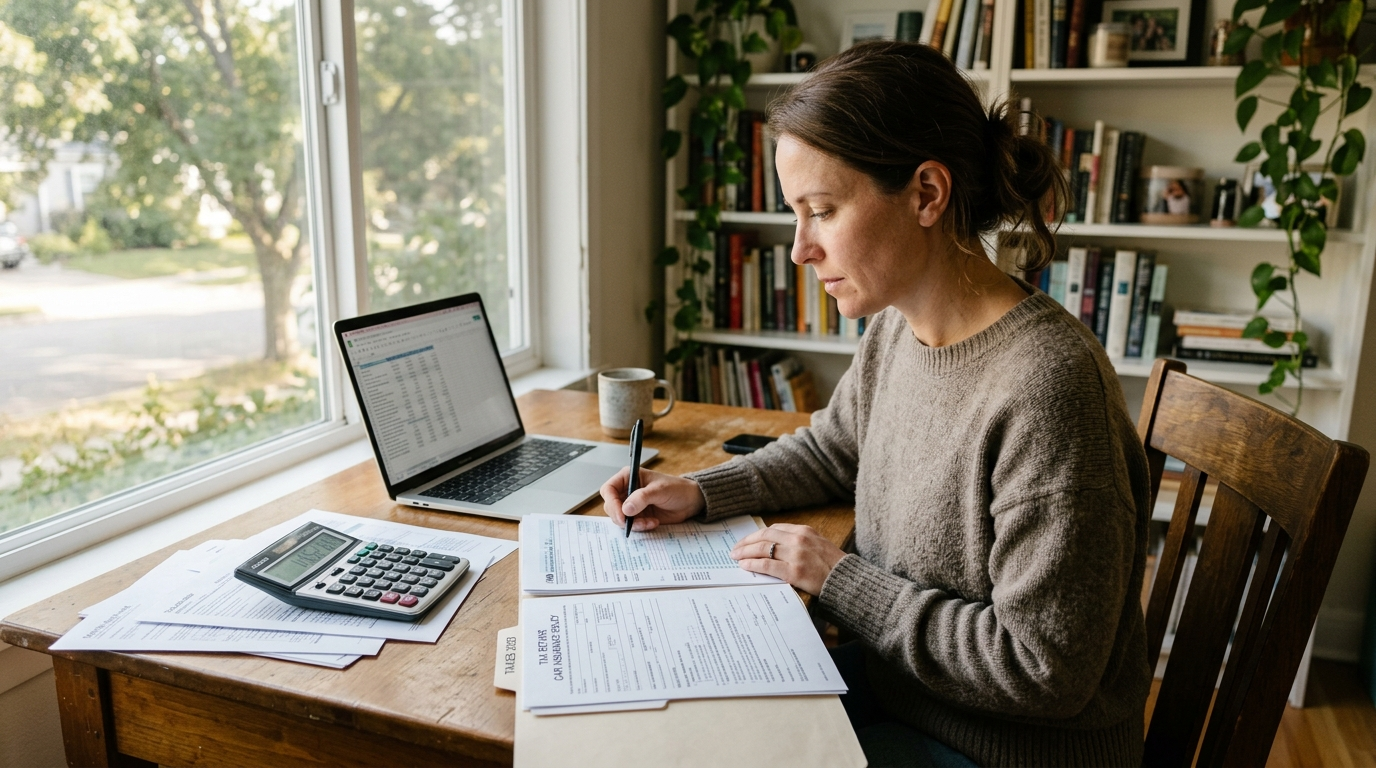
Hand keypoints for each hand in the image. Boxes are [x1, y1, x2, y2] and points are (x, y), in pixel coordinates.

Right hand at [601, 467, 705, 531]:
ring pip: (619, 518)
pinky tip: (653, 523)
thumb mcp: (659, 490)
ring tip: (649, 522)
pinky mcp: (637, 516)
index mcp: (628, 477)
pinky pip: (630, 525)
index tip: (621, 515)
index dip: (611, 503)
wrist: (690, 502)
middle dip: (621, 517)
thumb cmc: (676, 489)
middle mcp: (626, 490)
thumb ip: (642, 498)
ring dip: (632, 524)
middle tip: (631, 523)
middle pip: (610, 506)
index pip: (609, 489)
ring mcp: (631, 504)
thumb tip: (625, 509)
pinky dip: (640, 527)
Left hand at [730, 524, 845, 595]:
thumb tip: (774, 546)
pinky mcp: (794, 571)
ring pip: (762, 549)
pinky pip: (767, 565)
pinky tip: (745, 566)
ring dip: (745, 553)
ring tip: (736, 557)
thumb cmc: (833, 565)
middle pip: (764, 536)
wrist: (847, 580)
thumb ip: (798, 542)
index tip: (747, 541)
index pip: (773, 529)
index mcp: (804, 530)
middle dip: (746, 542)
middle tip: (735, 549)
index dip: (756, 535)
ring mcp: (796, 555)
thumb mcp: (817, 544)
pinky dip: (753, 564)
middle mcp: (799, 539)